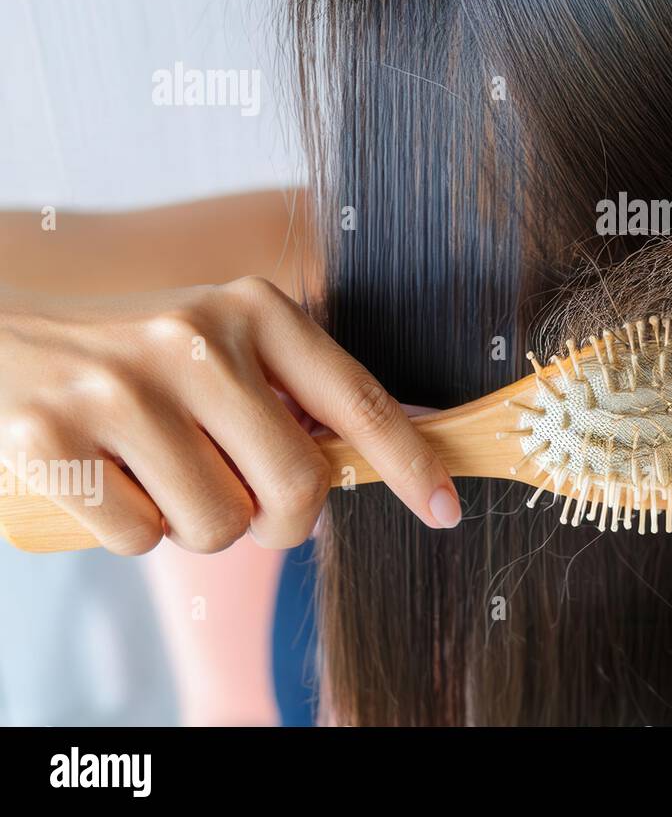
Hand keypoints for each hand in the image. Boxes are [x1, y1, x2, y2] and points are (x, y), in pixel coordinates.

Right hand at [0, 277, 460, 554]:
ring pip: (218, 526)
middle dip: (282, 520)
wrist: (7, 341)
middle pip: (296, 487)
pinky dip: (134, 533)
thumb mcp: (229, 348)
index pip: (358, 400)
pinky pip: (140, 541)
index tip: (447, 510)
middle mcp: (194, 340)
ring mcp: (120, 388)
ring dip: (200, 526)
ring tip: (166, 474)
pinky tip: (112, 479)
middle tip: (246, 500)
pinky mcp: (50, 439)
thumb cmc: (142, 361)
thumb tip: (409, 438)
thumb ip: (303, 393)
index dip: (412, 464)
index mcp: (254, 311)